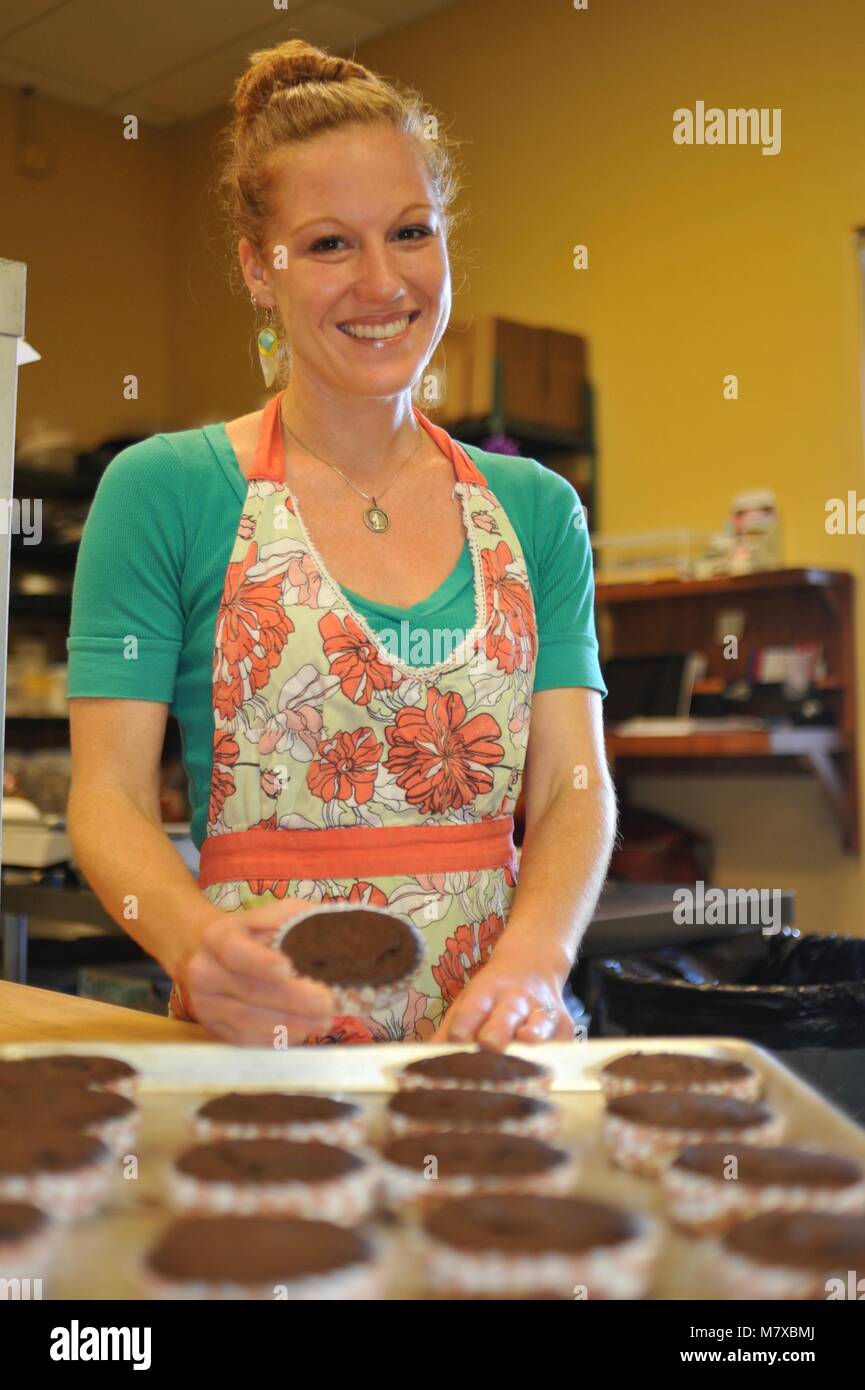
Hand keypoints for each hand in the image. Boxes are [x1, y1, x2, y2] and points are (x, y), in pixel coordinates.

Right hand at [176, 899, 334, 1045]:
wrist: (216, 956)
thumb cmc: (257, 934)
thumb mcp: (276, 915)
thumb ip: (300, 921)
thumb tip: (339, 933)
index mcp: (219, 936)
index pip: (236, 950)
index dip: (261, 961)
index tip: (288, 968)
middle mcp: (204, 971)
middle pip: (249, 991)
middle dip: (292, 1000)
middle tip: (326, 1003)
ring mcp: (206, 1004)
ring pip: (248, 1020)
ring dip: (289, 1023)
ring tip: (322, 1021)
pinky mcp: (214, 1028)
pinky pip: (246, 1040)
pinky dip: (276, 1039)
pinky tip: (302, 1032)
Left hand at [430, 940, 574, 1049]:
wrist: (533, 966)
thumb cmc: (491, 995)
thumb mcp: (467, 1000)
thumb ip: (449, 1030)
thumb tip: (424, 1060)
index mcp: (486, 993)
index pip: (472, 1008)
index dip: (463, 1026)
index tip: (455, 1042)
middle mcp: (514, 999)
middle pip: (505, 1016)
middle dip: (497, 1033)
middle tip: (489, 1046)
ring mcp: (541, 1010)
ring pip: (538, 1024)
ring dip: (533, 1034)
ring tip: (528, 1041)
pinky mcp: (563, 1024)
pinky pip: (561, 1040)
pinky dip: (555, 1052)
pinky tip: (549, 1068)